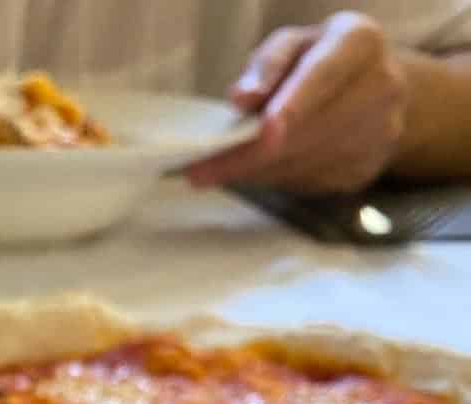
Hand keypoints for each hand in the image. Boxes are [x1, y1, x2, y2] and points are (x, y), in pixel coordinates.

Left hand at [188, 11, 408, 194]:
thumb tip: (242, 98)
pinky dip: (275, 180)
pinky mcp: (365, 170)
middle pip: (308, 131)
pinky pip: (308, 183)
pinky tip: (257, 170)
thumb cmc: (321, 60)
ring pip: (304, 164)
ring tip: (217, 171)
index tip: (263, 130)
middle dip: (250, 155)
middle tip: (201, 171)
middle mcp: (380, 88)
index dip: (293, 105)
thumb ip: (267, 64)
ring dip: (256, 172)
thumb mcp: (294, 43)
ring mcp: (379, 134)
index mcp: (360, 42)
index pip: (323, 75)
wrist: (377, 90)